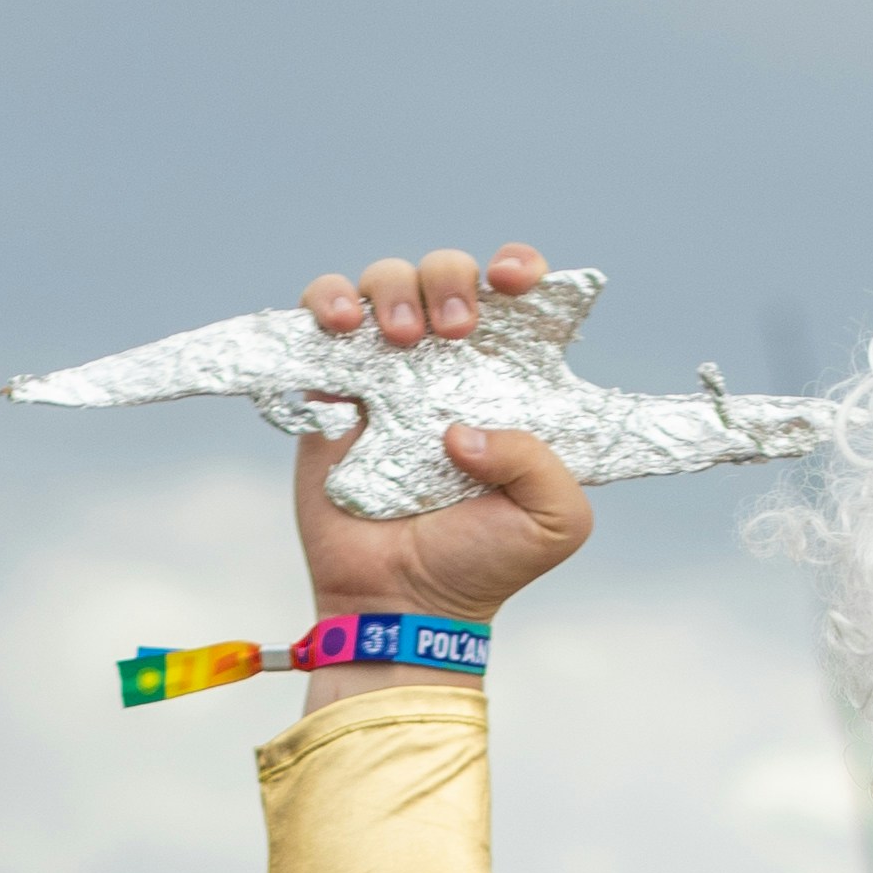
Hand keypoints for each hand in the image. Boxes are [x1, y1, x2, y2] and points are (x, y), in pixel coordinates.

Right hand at [292, 244, 596, 623]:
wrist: (404, 603)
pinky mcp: (331, 387)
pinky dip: (324, 301)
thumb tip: (461, 427)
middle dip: (452, 280)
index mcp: (505, 381)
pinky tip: (337, 326)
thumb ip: (542, 462)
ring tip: (401, 340)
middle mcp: (446, 365)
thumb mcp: (555, 521)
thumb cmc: (482, 563)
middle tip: (454, 332)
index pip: (518, 298)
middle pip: (447, 274)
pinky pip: (318, 312)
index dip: (518, 269)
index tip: (514, 282)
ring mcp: (387, 371)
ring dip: (393, 290)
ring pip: (385, 281)